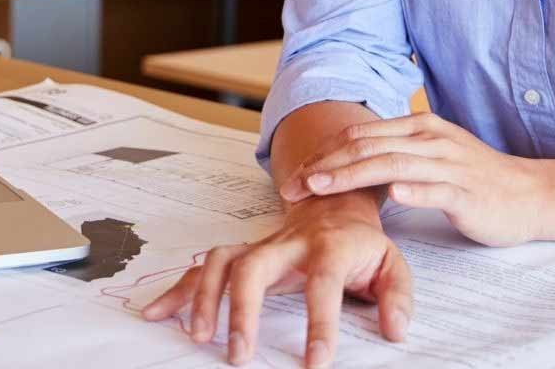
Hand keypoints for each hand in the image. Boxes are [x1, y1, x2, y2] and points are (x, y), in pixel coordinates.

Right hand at [140, 192, 411, 367]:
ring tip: (198, 336)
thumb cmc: (363, 245)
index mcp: (331, 248)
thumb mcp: (392, 265)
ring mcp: (260, 245)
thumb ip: (397, 297)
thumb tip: (395, 331)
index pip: (324, 284)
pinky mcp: (242, 252)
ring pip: (223, 261)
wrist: (336, 201)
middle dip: (243, 309)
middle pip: (256, 266)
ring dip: (204, 297)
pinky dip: (178, 289)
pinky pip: (203, 267)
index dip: (320, 323)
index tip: (315, 363)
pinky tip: (156, 313)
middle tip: (239, 355)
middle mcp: (289, 243)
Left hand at [279, 112, 552, 247]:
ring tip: (321, 186)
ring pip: (393, 165)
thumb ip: (394, 153)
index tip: (294, 174)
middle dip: (325, 165)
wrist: (529, 194)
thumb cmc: (475, 180)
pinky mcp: (467, 192)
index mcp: (419, 128)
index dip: (323, 153)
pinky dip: (414, 190)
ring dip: (353, 176)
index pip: (360, 136)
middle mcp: (431, 140)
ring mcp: (450, 165)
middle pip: (368, 147)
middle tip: (293, 185)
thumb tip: (349, 159)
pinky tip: (393, 194)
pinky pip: (437, 189)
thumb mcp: (430, 157)